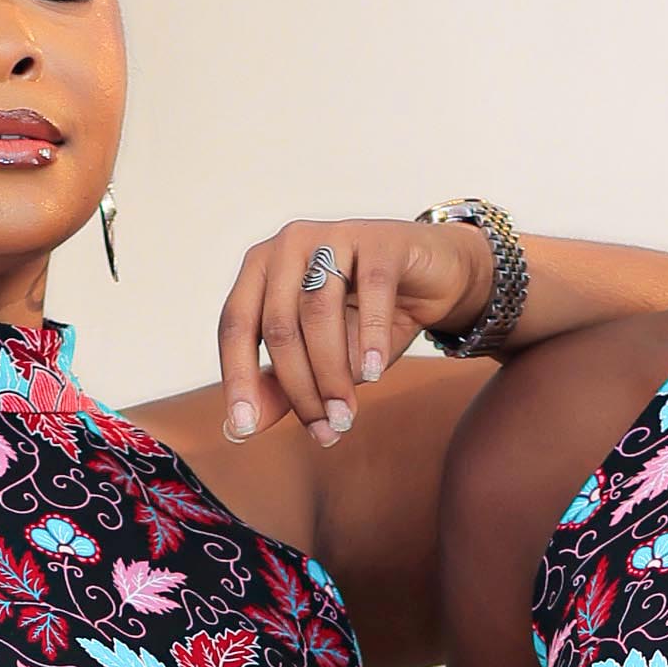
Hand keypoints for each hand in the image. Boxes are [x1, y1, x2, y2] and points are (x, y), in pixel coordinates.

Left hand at [217, 217, 489, 442]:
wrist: (431, 280)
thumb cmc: (367, 318)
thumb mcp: (319, 357)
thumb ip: (280, 386)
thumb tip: (240, 430)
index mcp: (261, 269)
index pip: (235, 325)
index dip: (238, 378)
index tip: (244, 429)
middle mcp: (288, 245)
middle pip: (279, 326)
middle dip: (300, 388)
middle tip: (325, 430)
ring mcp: (332, 236)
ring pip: (319, 312)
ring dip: (332, 372)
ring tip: (346, 415)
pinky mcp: (379, 239)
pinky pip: (372, 291)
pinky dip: (371, 338)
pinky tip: (374, 373)